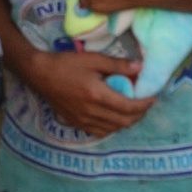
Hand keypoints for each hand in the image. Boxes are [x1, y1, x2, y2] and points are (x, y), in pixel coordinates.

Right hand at [26, 49, 154, 136]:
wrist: (39, 74)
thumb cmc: (66, 63)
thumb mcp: (93, 59)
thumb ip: (117, 65)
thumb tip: (140, 68)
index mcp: (98, 95)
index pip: (129, 107)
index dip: (145, 104)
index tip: (153, 97)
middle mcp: (92, 112)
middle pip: (125, 122)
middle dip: (139, 114)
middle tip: (144, 103)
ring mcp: (83, 120)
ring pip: (114, 129)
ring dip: (127, 121)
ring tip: (131, 109)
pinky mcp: (76, 123)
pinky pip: (100, 131)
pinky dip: (112, 127)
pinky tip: (113, 117)